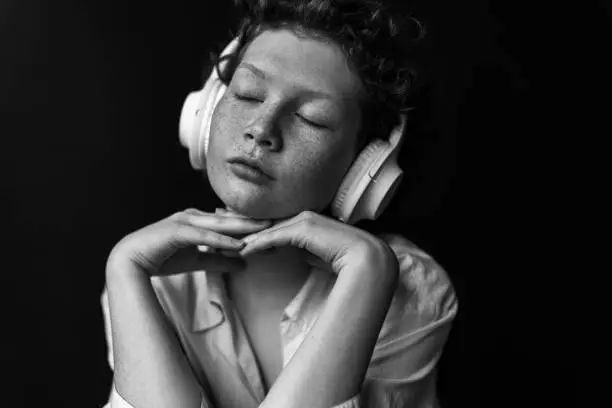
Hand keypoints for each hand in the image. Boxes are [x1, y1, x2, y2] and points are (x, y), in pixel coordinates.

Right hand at [107, 208, 271, 276]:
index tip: (274, 229)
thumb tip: (244, 264)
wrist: (129, 261)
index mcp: (198, 220)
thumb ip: (219, 260)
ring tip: (266, 228)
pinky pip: (204, 236)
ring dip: (244, 226)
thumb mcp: (197, 260)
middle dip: (254, 222)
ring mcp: (185, 221)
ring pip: (220, 224)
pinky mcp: (177, 231)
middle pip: (230, 219)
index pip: (230, 223)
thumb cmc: (162, 258)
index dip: (252, 226)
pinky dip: (222, 240)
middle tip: (279, 222)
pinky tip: (238, 244)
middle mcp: (194, 216)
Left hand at [238, 211, 398, 277]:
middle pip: (265, 220)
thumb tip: (302, 255)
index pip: (273, 222)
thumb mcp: (320, 255)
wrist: (365, 259)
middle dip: (240, 221)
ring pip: (267, 228)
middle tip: (216, 216)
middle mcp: (302, 216)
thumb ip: (308, 251)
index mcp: (306, 221)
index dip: (252, 223)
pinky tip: (244, 249)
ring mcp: (303, 220)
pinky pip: (275, 237)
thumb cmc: (345, 259)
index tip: (234, 223)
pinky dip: (259, 243)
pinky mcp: (303, 229)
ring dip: (244, 233)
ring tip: (223, 236)